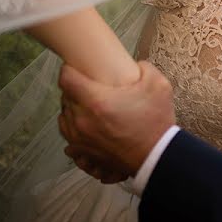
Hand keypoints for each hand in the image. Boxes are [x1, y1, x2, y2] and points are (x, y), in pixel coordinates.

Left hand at [58, 60, 175, 176]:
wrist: (157, 156)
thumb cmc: (156, 121)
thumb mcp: (158, 85)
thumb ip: (144, 68)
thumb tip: (135, 65)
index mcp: (96, 100)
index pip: (66, 78)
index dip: (69, 69)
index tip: (77, 67)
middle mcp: (82, 120)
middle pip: (64, 97)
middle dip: (74, 89)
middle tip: (88, 85)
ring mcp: (80, 138)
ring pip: (63, 117)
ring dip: (71, 108)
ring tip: (85, 104)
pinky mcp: (83, 152)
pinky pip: (68, 136)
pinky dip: (72, 128)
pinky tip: (83, 124)